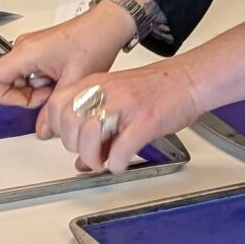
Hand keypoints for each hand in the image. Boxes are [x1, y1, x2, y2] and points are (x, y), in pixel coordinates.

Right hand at [0, 4, 129, 112]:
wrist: (106, 26)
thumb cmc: (93, 41)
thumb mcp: (73, 81)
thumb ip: (53, 108)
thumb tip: (42, 129)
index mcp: (26, 52)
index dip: (7, 98)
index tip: (31, 102)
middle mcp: (23, 47)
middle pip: (6, 81)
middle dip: (29, 95)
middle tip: (52, 93)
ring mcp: (30, 48)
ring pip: (20, 79)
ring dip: (39, 89)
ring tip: (61, 83)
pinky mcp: (38, 51)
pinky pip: (31, 73)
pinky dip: (44, 81)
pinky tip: (62, 77)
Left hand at [37, 55, 201, 175]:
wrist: (189, 80)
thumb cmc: (157, 90)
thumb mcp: (118, 100)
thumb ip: (96, 127)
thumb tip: (82, 162)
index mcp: (95, 83)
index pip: (55, 105)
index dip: (57, 128)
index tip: (70, 140)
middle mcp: (106, 92)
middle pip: (68, 123)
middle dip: (74, 146)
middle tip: (89, 153)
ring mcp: (125, 106)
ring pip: (88, 136)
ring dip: (92, 157)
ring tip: (103, 161)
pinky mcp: (144, 122)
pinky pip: (119, 150)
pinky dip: (116, 164)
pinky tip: (121, 163)